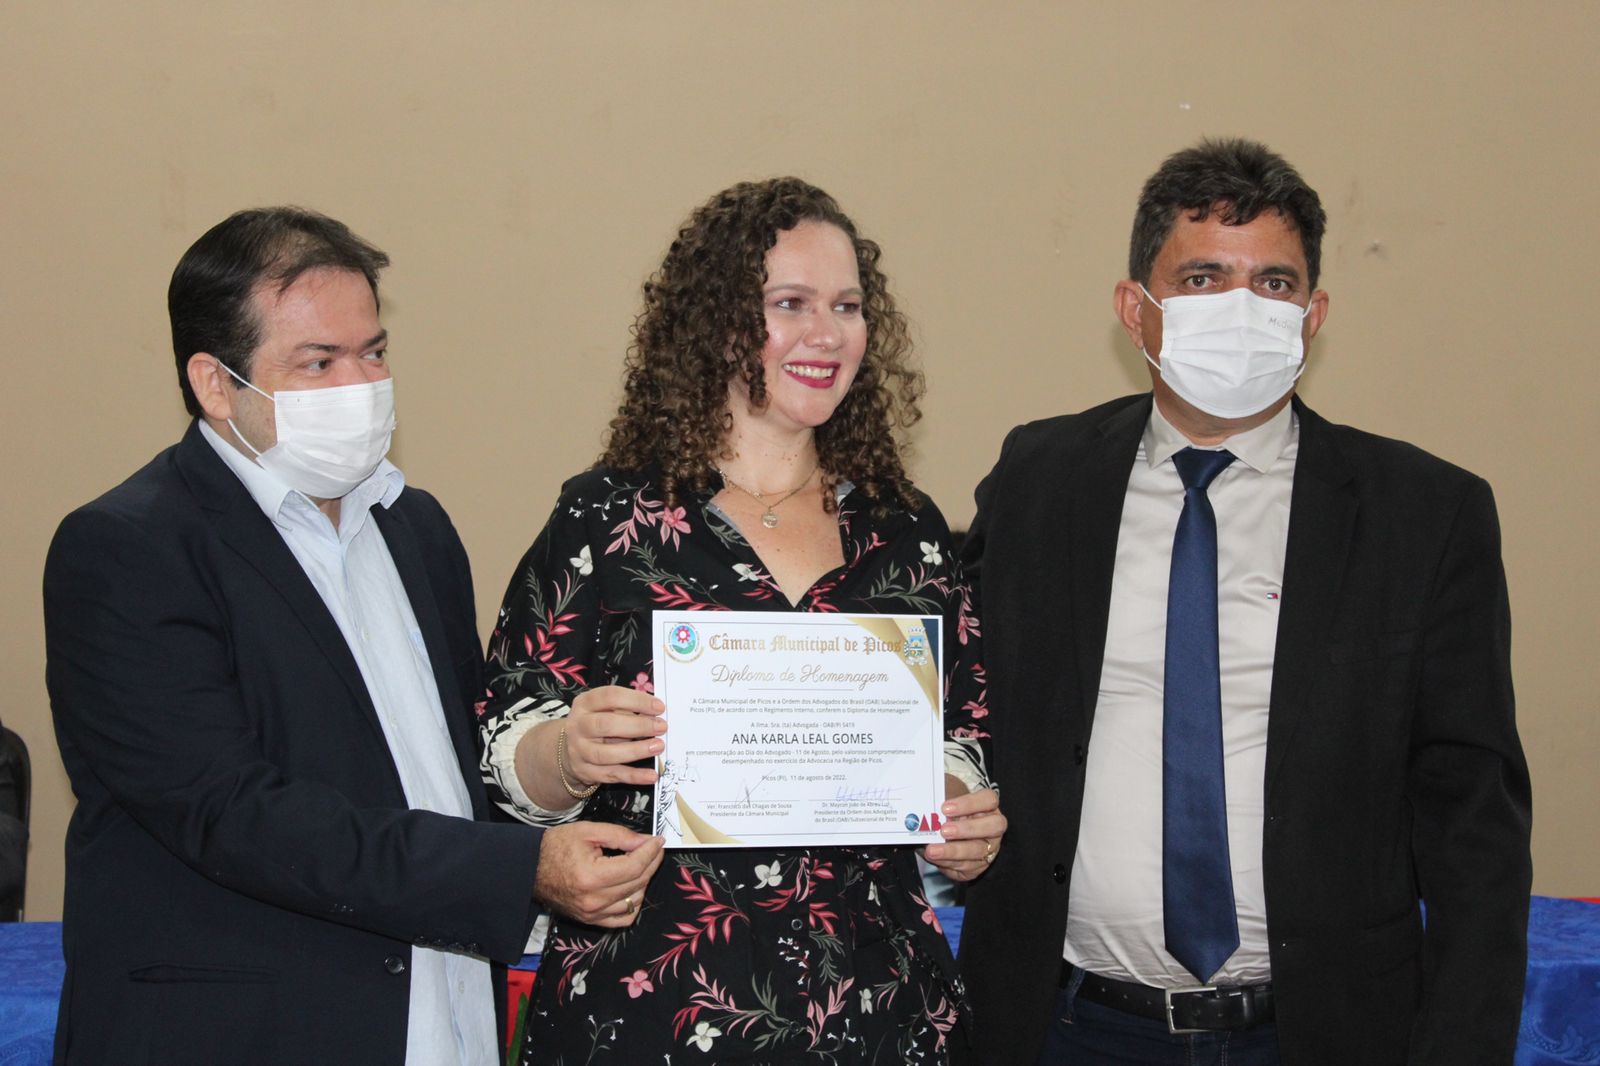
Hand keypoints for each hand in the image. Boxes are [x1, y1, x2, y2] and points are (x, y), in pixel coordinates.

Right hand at [534, 821, 664, 927]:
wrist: (530, 868)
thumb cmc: (556, 846)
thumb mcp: (587, 831)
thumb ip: (620, 836)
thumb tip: (646, 842)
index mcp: (591, 876)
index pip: (634, 866)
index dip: (650, 851)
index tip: (658, 840)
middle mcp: (593, 900)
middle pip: (637, 883)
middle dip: (651, 863)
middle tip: (654, 848)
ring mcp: (592, 914)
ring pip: (634, 902)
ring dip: (644, 882)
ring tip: (642, 864)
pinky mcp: (591, 920)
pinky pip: (623, 919)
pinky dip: (633, 904)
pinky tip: (633, 887)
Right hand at [565, 686, 666, 788]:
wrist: (570, 750)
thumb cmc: (597, 724)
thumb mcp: (606, 710)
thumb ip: (627, 710)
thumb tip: (654, 715)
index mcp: (584, 703)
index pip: (610, 697)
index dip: (637, 701)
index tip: (659, 707)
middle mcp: (578, 726)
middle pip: (606, 724)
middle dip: (638, 726)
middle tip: (661, 727)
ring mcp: (580, 751)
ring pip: (607, 753)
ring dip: (636, 751)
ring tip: (658, 746)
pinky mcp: (587, 772)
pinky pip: (612, 775)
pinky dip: (634, 776)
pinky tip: (651, 775)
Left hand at [921, 778, 1004, 882]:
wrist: (948, 832)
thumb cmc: (949, 812)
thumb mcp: (945, 800)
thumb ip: (940, 801)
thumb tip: (926, 808)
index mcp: (988, 806)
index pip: (989, 800)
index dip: (969, 803)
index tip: (944, 808)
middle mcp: (994, 827)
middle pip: (993, 826)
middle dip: (966, 829)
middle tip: (943, 830)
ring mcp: (989, 848)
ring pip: (978, 851)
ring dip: (953, 852)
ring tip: (931, 850)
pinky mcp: (978, 865)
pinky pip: (967, 867)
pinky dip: (948, 863)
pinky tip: (935, 859)